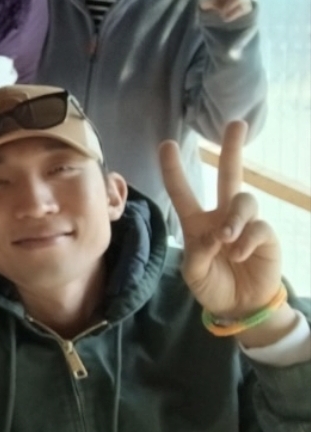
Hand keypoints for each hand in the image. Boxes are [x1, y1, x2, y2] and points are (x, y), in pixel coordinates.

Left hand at [159, 121, 290, 337]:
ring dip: (234, 218)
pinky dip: (247, 241)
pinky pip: (258, 228)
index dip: (174, 170)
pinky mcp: (265, 236)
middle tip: (236, 124)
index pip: (184, 192)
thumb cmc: (213, 286)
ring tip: (227, 239)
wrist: (240, 307)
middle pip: (230, 175)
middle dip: (233, 149)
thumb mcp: (194, 273)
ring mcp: (246, 224)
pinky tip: (240, 255)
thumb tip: (218, 235)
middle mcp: (223, 217)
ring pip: (244, 200)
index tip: (166, 145)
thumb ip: (199, 253)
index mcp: (198, 223)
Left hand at [200, 0, 262, 25]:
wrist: (230, 16)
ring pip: (236, 0)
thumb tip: (203, 3)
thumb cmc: (220, 5)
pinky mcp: (248, 7)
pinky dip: (231, 15)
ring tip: (224, 12)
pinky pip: (238, 11)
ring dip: (227, 8)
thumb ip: (208, 3)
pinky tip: (231, 15)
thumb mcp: (212, 4)